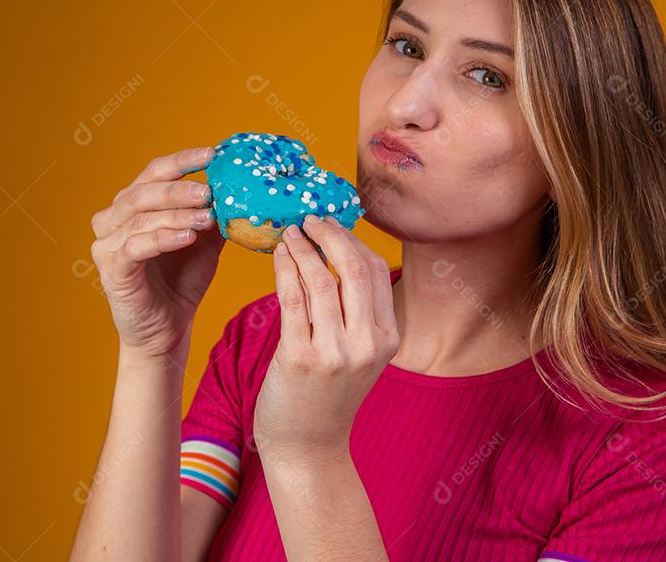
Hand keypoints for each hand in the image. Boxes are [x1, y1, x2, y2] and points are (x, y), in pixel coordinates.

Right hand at [90, 147, 225, 358]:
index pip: (155, 172)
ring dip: (177, 214)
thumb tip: (239, 189)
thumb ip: (213, 215)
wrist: (166, 330)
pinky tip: (188, 237)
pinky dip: (163, 238)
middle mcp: (113, 219)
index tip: (212, 154)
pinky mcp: (111, 269)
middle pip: (144, 192)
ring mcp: (107, 244)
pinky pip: (136, 247)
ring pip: (141, 218)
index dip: (182, 161)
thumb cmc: (181, 282)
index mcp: (133, 205)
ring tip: (207, 216)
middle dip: (179, 189)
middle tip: (209, 190)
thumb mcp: (205, 243)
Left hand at [254, 214, 399, 465]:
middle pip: (354, 268)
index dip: (353, 240)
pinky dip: (284, 268)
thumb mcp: (358, 354)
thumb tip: (338, 253)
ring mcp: (335, 353)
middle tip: (310, 218)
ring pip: (321, 279)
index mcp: (388, 338)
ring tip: (288, 233)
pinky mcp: (299, 359)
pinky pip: (292, 298)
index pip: (376, 272)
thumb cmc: (327, 395)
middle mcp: (367, 343)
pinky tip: (277, 255)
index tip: (331, 225)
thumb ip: (356, 312)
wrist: (308, 448)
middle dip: (330, 234)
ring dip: (302, 248)